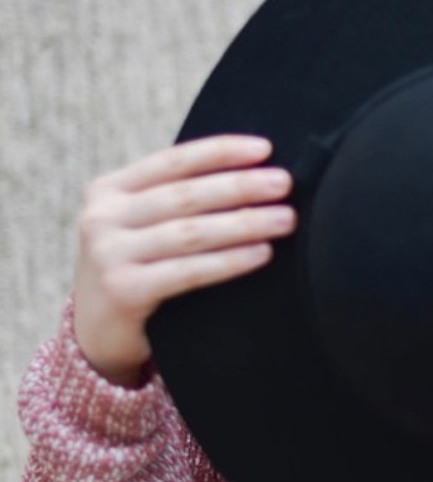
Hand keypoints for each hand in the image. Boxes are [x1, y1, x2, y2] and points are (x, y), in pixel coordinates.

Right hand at [72, 135, 295, 386]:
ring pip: (191, 232)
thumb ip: (180, 198)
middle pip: (186, 195)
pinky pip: (188, 272)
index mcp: (110, 188)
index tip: (265, 149)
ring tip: (285, 219)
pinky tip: (262, 253)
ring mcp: (108, 254)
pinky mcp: (122, 291)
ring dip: (245, 223)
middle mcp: (103, 217)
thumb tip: (257, 173)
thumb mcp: (145, 224)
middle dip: (241, 186)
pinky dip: (230, 261)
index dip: (221, 151)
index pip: (174, 161)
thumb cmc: (140, 266)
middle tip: (284, 183)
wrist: (99, 332)